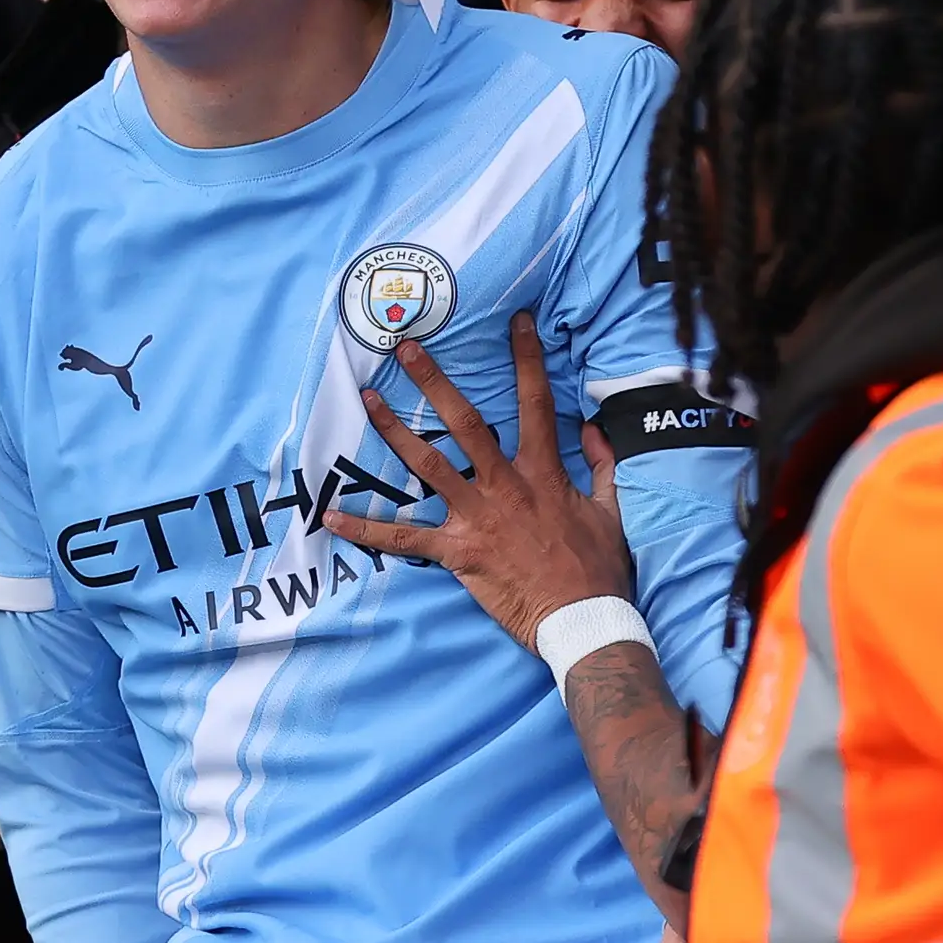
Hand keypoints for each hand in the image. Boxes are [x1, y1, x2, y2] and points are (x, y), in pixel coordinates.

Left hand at [318, 313, 633, 645]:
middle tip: (407, 348)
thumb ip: (601, 464)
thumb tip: (592, 428)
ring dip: (393, 432)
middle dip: (435, 381)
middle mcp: (504, 485)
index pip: (535, 403)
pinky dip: (366, 530)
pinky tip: (332, 517)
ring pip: (427, 465)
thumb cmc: (598, 567)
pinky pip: (404, 539)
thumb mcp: (610, 509)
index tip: (516, 323)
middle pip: (464, 422)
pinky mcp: (457, 552)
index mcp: (542, 472)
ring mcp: (476, 517)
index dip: (528, 359)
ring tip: (367, 401)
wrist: (583, 618)